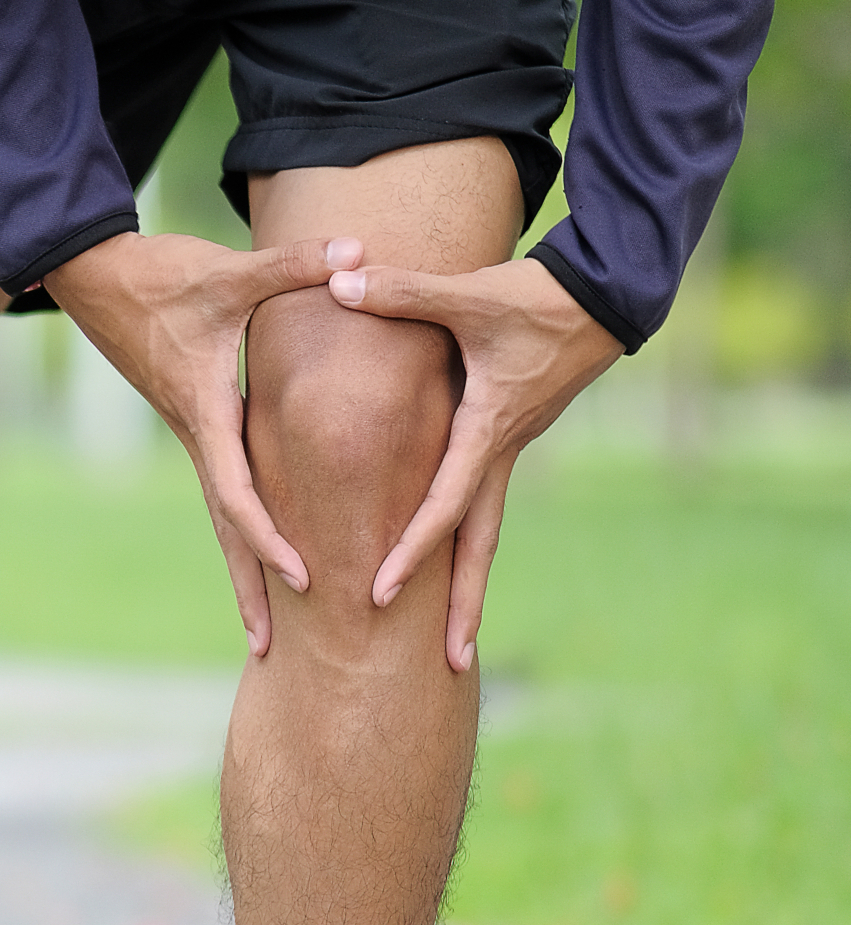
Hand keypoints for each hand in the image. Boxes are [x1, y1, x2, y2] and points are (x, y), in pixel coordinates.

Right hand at [45, 231, 361, 656]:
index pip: (238, 494)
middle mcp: (196, 434)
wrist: (92, 271)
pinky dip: (241, 523)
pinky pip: (221, 484)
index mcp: (205, 414)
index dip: (271, 539)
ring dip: (243, 566)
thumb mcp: (228, 271)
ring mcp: (191, 430)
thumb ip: (295, 266)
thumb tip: (359, 256)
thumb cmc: (158, 274)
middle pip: (226, 528)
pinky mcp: (191, 416)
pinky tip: (262, 538)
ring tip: (264, 624)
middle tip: (273, 649)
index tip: (304, 579)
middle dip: (249, 587)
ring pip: (220, 513)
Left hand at [327, 258, 623, 671]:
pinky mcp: (511, 432)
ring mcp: (511, 446)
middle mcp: (502, 451)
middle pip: (479, 545)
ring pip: (486, 527)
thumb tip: (337, 279)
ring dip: (469, 581)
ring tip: (456, 637)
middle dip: (462, 605)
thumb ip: (402, 292)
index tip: (379, 593)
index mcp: (488, 431)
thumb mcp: (469, 293)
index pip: (445, 505)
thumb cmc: (539, 295)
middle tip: (449, 666)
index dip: (412, 549)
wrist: (608, 291)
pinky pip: (483, 499)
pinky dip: (466, 536)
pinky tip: (448, 556)